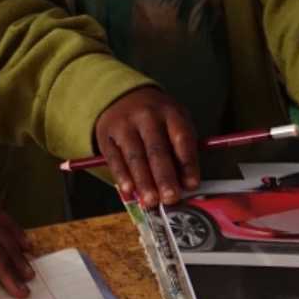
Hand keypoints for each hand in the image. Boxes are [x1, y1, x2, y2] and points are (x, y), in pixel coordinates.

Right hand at [91, 86, 198, 205]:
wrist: (122, 98)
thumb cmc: (156, 119)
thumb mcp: (174, 124)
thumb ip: (181, 151)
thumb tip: (185, 184)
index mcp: (170, 113)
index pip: (181, 138)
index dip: (187, 163)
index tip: (191, 184)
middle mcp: (147, 116)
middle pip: (157, 149)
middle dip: (164, 176)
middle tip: (171, 197)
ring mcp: (124, 125)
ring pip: (135, 156)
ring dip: (144, 181)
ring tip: (151, 200)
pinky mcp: (107, 136)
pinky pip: (114, 158)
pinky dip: (122, 176)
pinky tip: (129, 190)